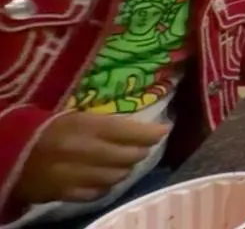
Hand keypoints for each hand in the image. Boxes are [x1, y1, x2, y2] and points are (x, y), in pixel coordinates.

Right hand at [14, 112, 168, 203]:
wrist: (7, 153)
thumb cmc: (42, 128)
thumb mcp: (73, 116)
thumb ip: (103, 123)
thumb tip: (138, 127)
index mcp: (84, 125)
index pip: (127, 131)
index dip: (150, 133)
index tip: (164, 130)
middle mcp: (83, 151)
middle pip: (128, 156)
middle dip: (140, 151)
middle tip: (144, 147)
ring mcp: (74, 174)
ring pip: (116, 176)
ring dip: (125, 169)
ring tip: (126, 162)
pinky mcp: (65, 193)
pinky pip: (97, 192)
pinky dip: (106, 185)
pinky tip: (106, 178)